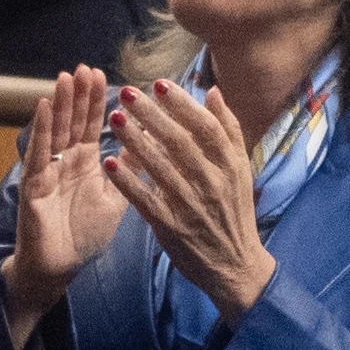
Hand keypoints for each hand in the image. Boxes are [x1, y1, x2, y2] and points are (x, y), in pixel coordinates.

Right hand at [0, 68, 124, 339]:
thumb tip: (148, 144)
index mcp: (84, 164)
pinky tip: (45, 105)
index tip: (103, 75)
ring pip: (55, 131)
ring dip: (61, 103)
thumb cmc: (83, 237)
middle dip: (79, 95)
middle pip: (72, 122)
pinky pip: (38, 153)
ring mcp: (47, 171)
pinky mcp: (33, 185)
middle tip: (86, 67)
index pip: (90, 126)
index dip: (95, 101)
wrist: (58, 269)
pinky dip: (42, 129)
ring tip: (67, 76)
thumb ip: (128, 172)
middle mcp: (64, 162)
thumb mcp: (114, 200)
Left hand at [106, 82, 277, 319]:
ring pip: (159, 168)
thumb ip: (227, 129)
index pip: (205, 127)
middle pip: (179, 143)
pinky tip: (109, 162)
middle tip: (127, 93)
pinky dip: (127, 181)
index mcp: (230, 165)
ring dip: (134, 142)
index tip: (158, 83)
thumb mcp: (240, 169)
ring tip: (114, 119)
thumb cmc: (233, 211)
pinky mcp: (171, 227)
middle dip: (151, 115)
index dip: (181, 104)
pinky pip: (145, 199)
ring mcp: (190, 206)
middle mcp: (212, 183)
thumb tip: (212, 90)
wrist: (235, 265)